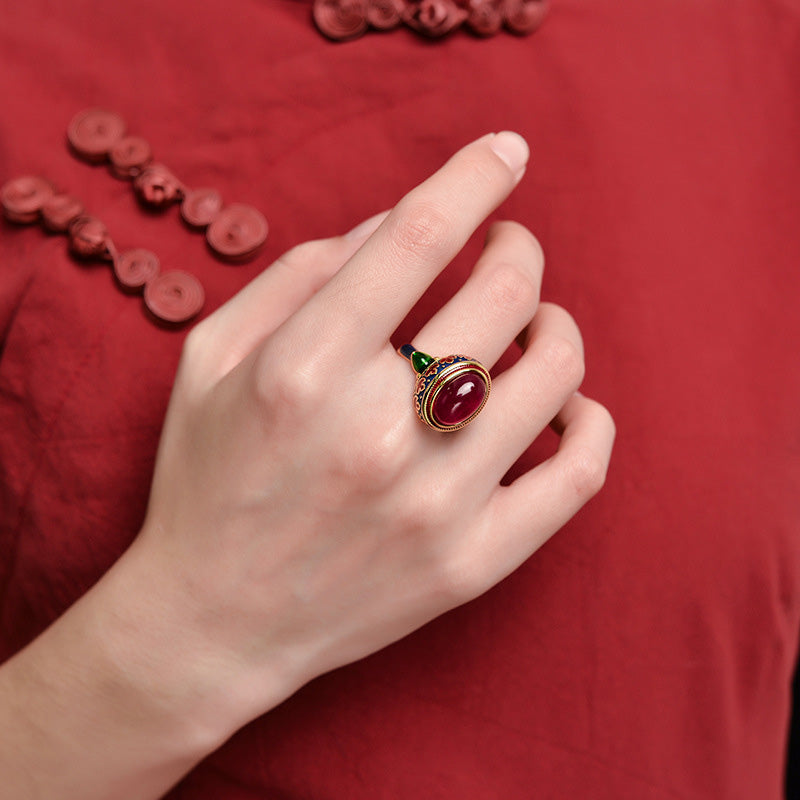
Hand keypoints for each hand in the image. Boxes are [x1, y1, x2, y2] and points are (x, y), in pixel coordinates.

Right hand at [126, 131, 614, 738]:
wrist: (214, 622)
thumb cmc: (207, 480)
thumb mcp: (211, 360)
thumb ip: (297, 275)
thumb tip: (394, 226)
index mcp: (304, 369)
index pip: (418, 236)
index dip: (475, 175)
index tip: (505, 152)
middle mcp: (377, 432)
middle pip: (503, 293)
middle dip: (517, 248)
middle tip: (506, 250)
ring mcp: (436, 505)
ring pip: (555, 373)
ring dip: (557, 324)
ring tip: (535, 323)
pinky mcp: (472, 563)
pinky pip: (579, 475)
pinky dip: (590, 421)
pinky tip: (565, 406)